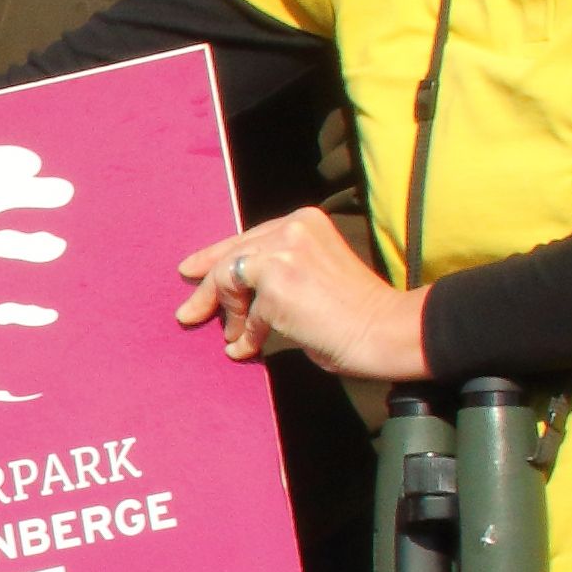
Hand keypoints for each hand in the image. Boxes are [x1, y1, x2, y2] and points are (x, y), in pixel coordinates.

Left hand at [178, 211, 427, 382]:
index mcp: (304, 221)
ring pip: (230, 282)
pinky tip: (245, 350)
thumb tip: (231, 295)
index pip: (248, 237)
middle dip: (206, 288)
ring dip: (228, 315)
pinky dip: (245, 336)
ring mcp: (283, 254)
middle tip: (187, 312)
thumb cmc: (354, 310)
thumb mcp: (312, 271)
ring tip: (230, 338)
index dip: (215, 256)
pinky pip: (247, 315)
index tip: (190, 270)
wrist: (384, 328)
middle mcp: (292, 228)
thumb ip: (275, 270)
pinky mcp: (277, 284)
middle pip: (231, 257)